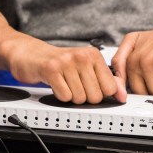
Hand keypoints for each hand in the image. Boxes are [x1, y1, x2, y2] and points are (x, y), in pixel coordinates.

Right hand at [1, 37, 126, 103]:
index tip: (90, 87)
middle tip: (73, 85)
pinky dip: (60, 96)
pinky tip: (56, 84)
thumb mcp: (85, 68)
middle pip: (95, 96)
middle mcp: (82, 56)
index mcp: (94, 55)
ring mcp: (66, 62)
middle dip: (84, 97)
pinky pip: (65, 97)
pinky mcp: (51, 70)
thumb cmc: (59, 63)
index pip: (110, 88)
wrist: (30, 54)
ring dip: (71, 96)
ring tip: (64, 83)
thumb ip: (106, 80)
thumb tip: (122, 95)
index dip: (100, 93)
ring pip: (80, 98)